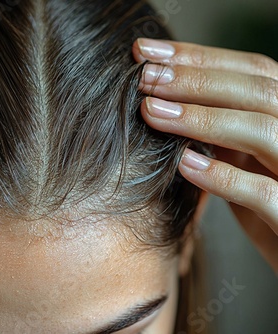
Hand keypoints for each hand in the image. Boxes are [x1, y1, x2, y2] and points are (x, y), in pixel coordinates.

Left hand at [133, 38, 277, 273]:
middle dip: (195, 80)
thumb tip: (169, 100)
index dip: (197, 56)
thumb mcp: (249, 163)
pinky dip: (223, 176)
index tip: (146, 51)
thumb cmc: (270, 208)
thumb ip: (225, 133)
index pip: (251, 70)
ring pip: (264, 131)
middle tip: (144, 77)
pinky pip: (265, 192)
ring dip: (203, 118)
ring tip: (152, 112)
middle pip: (257, 91)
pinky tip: (184, 164)